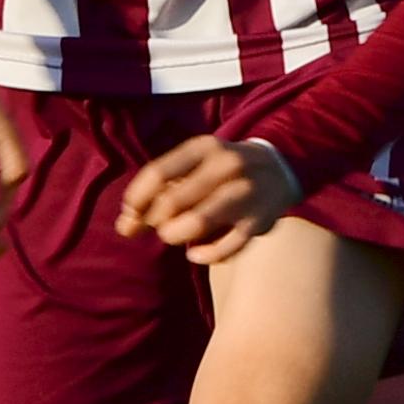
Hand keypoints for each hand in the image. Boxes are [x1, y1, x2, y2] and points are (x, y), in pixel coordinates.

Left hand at [117, 132, 300, 262]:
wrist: (280, 170)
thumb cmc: (220, 172)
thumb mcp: (193, 168)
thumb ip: (157, 192)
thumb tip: (124, 227)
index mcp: (204, 148)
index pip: (157, 173)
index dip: (136, 199)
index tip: (130, 215)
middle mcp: (226, 166)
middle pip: (172, 201)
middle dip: (155, 221)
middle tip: (159, 226)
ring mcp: (245, 194)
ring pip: (196, 223)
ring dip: (175, 235)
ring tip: (176, 235)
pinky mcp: (259, 222)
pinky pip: (224, 249)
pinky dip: (202, 255)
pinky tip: (196, 253)